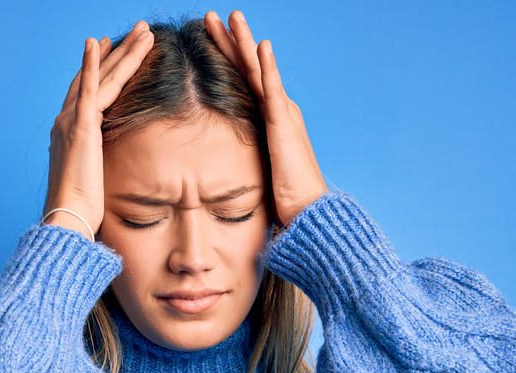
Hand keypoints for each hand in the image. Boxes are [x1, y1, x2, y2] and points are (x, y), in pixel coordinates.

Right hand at [44, 22, 153, 237]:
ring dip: (123, 52)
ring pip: (103, 78)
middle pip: (98, 76)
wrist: (69, 218)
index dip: (101, 67)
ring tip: (142, 31)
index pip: (90, 91)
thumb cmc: (83, 208)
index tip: (111, 47)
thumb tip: (110, 168)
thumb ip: (101, 163)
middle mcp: (68, 120)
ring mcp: (72, 121)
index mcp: (72, 132)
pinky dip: (91, 64)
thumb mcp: (95, 178)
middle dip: (119, 52)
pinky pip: (88, 89)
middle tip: (138, 31)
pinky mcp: (79, 127)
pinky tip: (97, 42)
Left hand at [205, 10, 327, 225]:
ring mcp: (282, 114)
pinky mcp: (284, 125)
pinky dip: (267, 67)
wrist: (307, 210)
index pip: (243, 80)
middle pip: (248, 67)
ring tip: (233, 16)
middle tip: (212, 16)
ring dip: (245, 41)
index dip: (226, 56)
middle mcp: (277, 109)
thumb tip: (216, 160)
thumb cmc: (284, 196)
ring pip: (259, 70)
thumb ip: (242, 154)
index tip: (208, 37)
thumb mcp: (257, 168)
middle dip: (230, 40)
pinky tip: (261, 46)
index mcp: (269, 117)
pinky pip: (273, 91)